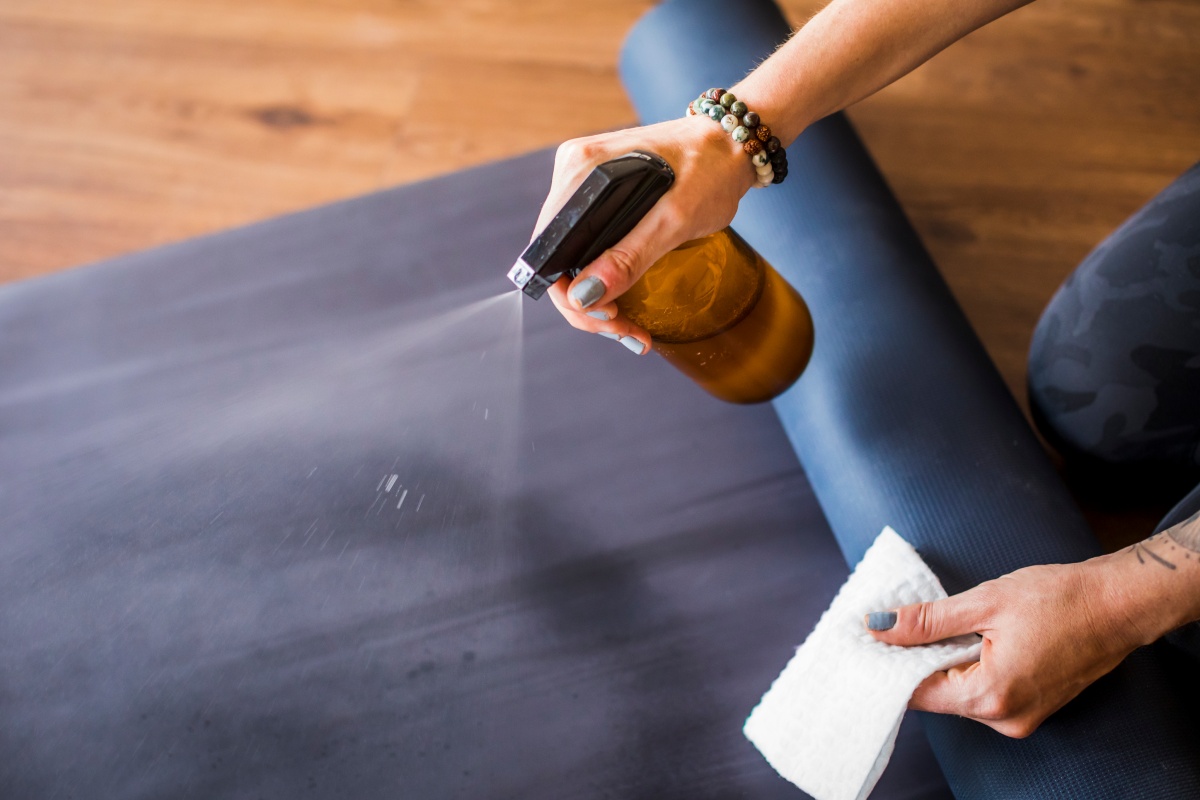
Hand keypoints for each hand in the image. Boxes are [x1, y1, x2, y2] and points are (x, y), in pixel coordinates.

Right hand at [531, 116, 755, 352]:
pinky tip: (624, 302)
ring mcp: (583, 185)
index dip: (571, 295)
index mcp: (581, 171)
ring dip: (595, 300)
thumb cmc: (711, 169)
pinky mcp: (598, 196)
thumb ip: (630, 257)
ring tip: (631, 329)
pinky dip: (602, 279)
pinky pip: (587, 247)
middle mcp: (573, 173)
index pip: (549, 250)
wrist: (732, 145)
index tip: (609, 318)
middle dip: (587, 306)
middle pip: (558, 258)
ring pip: (572, 258)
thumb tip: (585, 296)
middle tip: (628, 333)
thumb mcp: (676, 218)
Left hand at [865, 557, 1148, 737]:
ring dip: (936, 661)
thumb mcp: (984, 602)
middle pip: (935, 694)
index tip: (861, 642)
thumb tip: (879, 626)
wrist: (1120, 604)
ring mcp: (1020, 717)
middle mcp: (1005, 718)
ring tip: (917, 625)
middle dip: (908, 661)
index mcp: (992, 695)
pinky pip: (980, 690)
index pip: (917, 692)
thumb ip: (927, 621)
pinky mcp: (1029, 706)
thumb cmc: (1061, 599)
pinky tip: (953, 637)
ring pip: (957, 692)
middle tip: (882, 626)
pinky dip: (962, 666)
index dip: (886, 665)